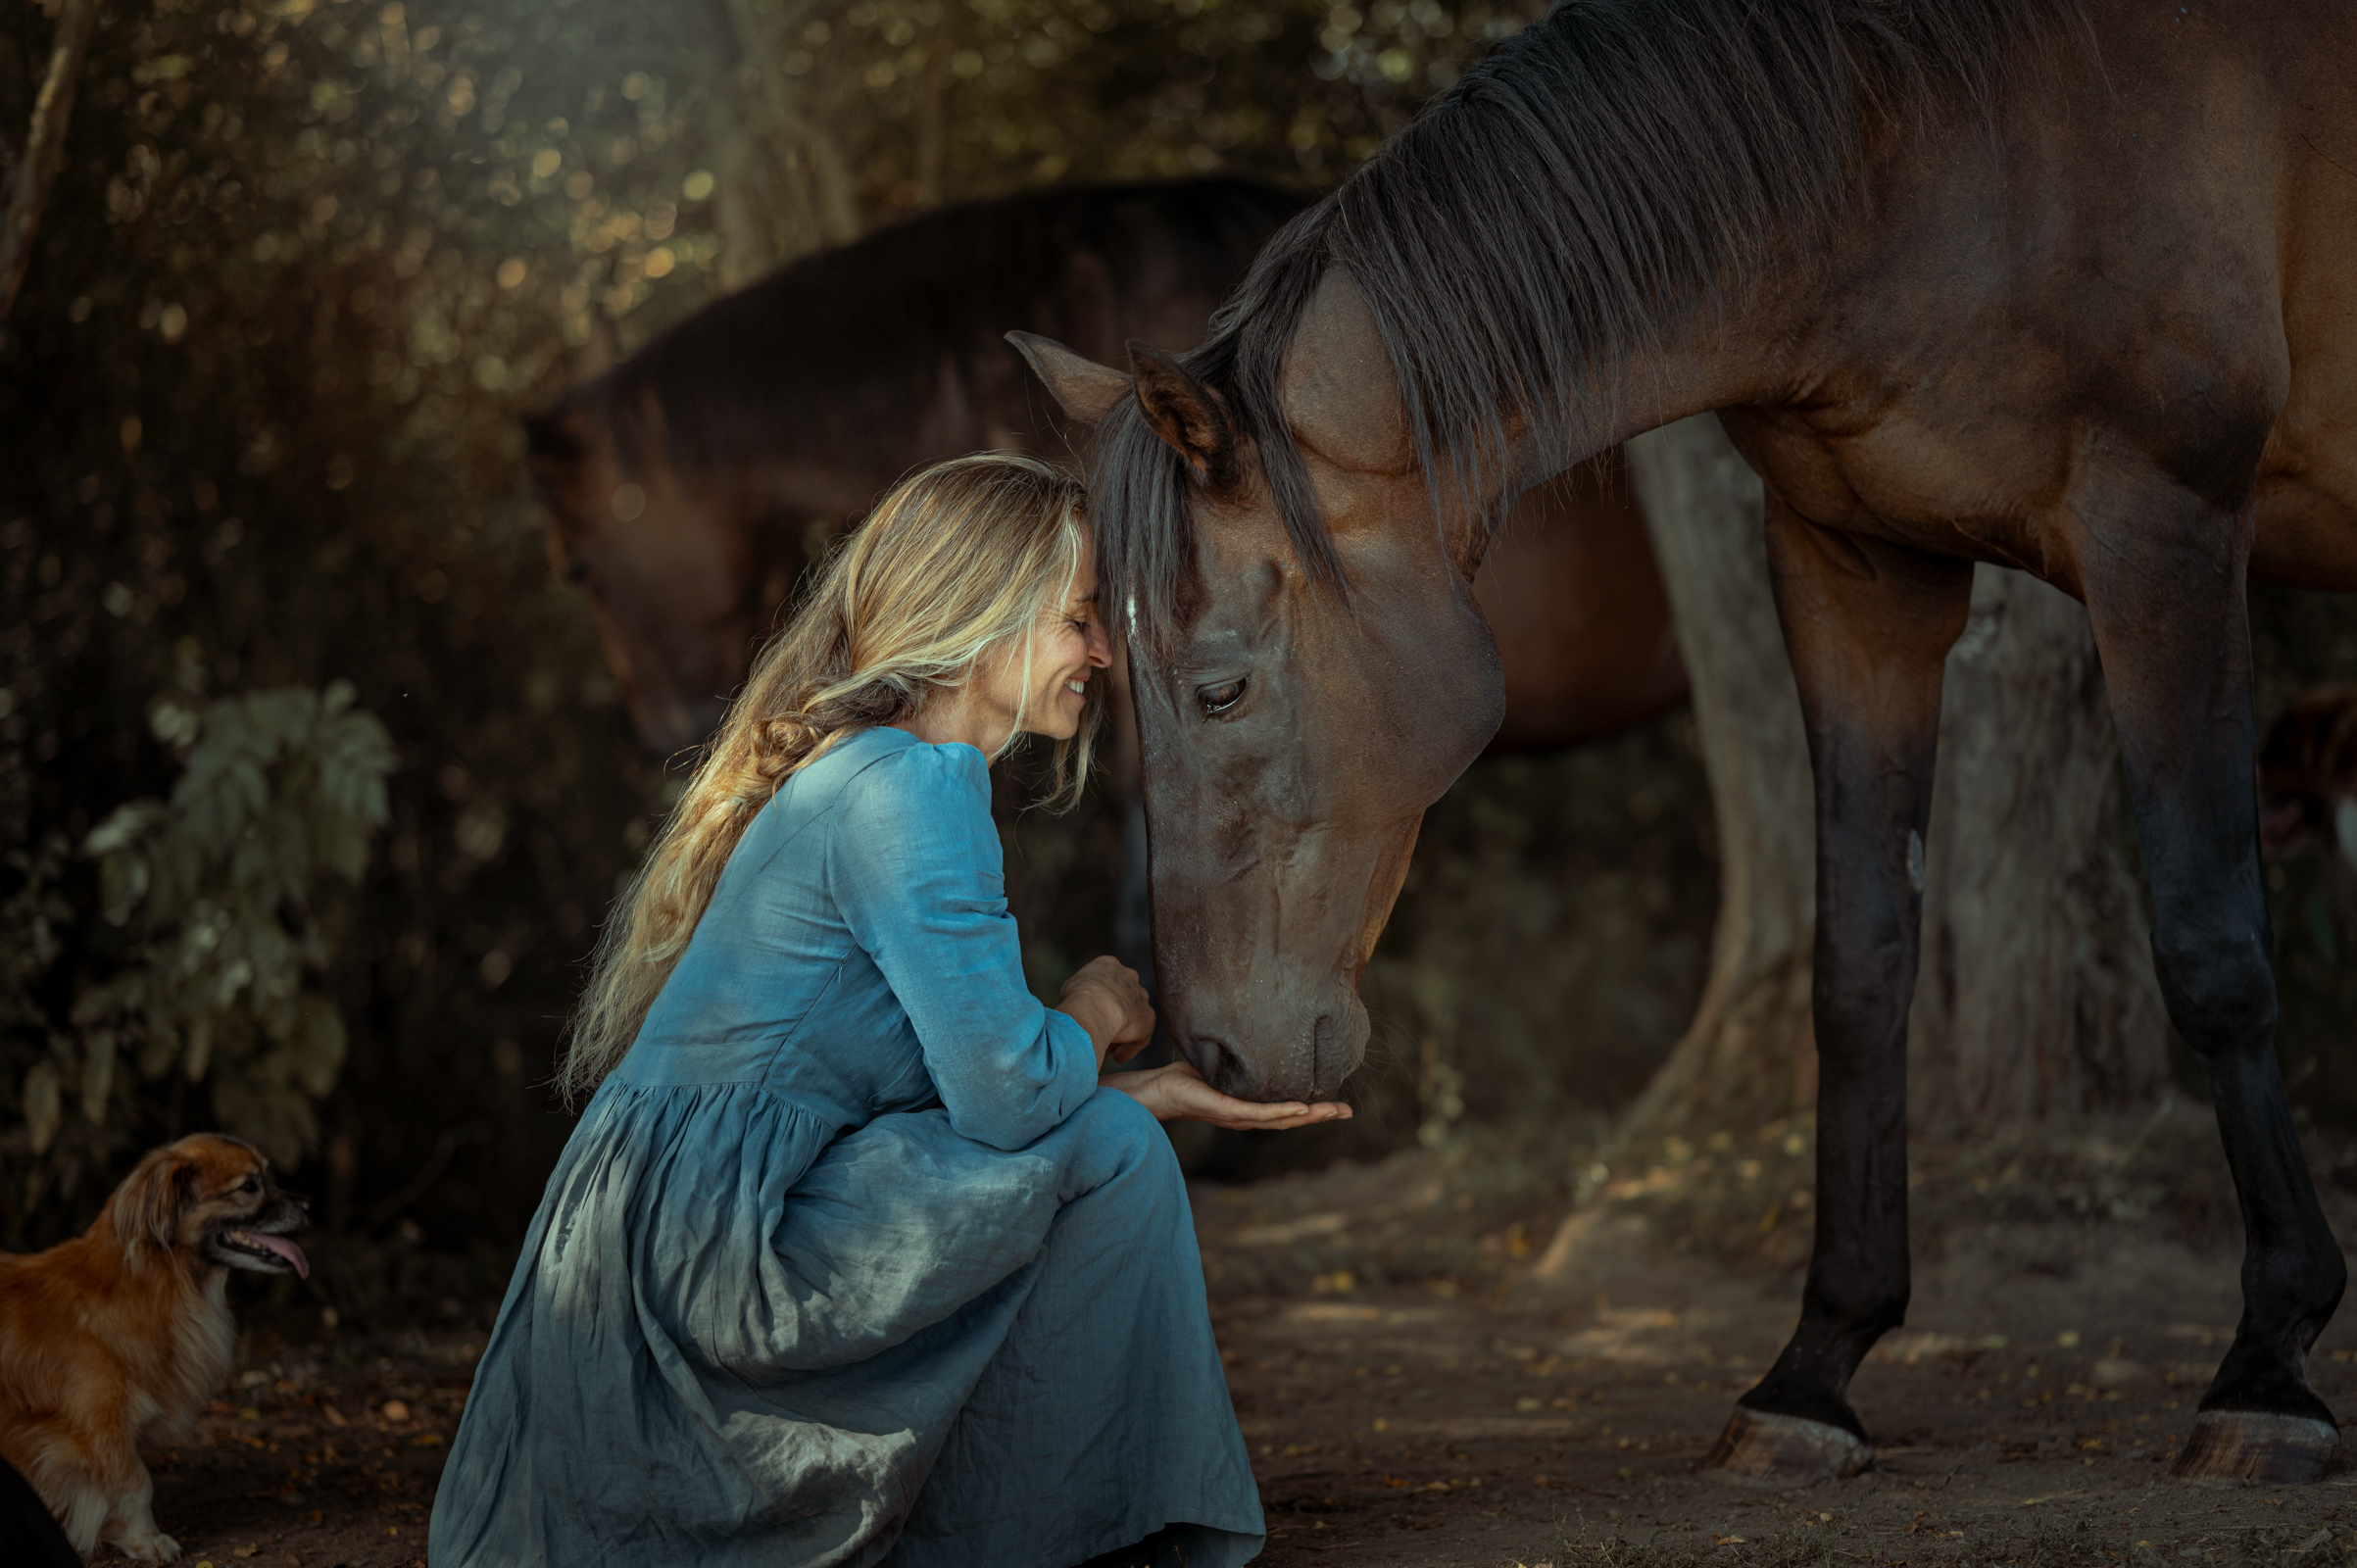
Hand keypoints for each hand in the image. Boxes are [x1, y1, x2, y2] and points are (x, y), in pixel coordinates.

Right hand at [1055, 956, 1155, 1067]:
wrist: (1092, 1007)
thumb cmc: (1075, 998)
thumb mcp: (1069, 989)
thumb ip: (1079, 994)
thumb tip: (1079, 1010)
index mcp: (1108, 965)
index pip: (1105, 983)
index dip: (1096, 1002)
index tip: (1089, 1018)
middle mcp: (1128, 976)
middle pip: (1121, 999)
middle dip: (1112, 1016)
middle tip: (1098, 1035)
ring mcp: (1140, 996)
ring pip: (1131, 1018)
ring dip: (1121, 1034)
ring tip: (1107, 1050)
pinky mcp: (1148, 1017)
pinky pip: (1140, 1035)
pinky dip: (1130, 1047)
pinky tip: (1118, 1057)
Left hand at [1103, 1061, 1352, 1129]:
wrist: (1159, 1089)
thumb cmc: (1189, 1077)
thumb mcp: (1225, 1067)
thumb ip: (1245, 1062)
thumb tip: (1262, 1040)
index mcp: (1251, 1108)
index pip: (1288, 1110)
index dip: (1314, 1108)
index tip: (1339, 1104)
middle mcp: (1248, 1116)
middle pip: (1291, 1119)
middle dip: (1320, 1115)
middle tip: (1347, 1112)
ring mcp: (1238, 1116)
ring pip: (1280, 1118)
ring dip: (1308, 1115)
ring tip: (1332, 1111)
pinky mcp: (1225, 1111)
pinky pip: (1258, 1112)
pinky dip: (1281, 1111)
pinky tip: (1300, 1108)